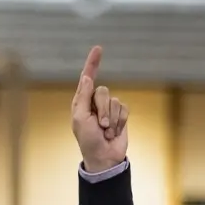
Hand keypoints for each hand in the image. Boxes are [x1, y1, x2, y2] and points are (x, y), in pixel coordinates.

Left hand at [70, 47, 128, 173]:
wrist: (104, 157)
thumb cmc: (88, 140)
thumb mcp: (80, 118)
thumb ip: (83, 97)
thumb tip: (86, 77)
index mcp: (81, 102)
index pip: (87, 78)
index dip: (92, 63)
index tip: (98, 48)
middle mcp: (94, 102)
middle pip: (103, 91)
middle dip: (103, 110)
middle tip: (100, 126)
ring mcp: (108, 108)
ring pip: (115, 101)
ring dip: (112, 119)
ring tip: (105, 132)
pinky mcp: (121, 114)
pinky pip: (124, 109)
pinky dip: (120, 121)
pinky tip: (114, 132)